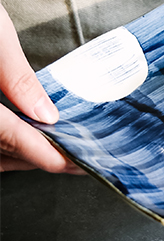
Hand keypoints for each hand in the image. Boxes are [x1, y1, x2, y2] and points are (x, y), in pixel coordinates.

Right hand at [0, 3, 81, 172]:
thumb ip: (18, 78)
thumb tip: (46, 115)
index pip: (9, 136)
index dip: (46, 154)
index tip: (76, 162)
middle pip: (2, 152)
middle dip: (40, 157)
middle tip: (80, 157)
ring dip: (23, 156)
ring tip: (59, 149)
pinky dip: (6, 147)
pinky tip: (27, 138)